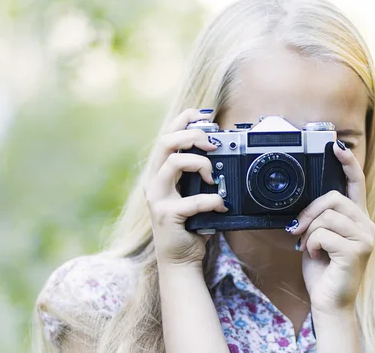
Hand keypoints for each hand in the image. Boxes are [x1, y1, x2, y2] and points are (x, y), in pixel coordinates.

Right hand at [143, 108, 227, 267]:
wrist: (180, 259)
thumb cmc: (189, 224)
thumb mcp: (193, 193)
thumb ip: (199, 174)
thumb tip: (221, 152)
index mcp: (159, 173)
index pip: (166, 136)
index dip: (183, 120)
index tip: (203, 116)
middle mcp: (153, 182)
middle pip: (165, 142)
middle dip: (192, 136)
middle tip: (213, 144)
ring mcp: (157, 198)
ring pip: (174, 163)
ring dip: (200, 164)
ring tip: (214, 178)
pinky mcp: (166, 215)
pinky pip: (194, 199)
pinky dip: (213, 200)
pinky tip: (221, 206)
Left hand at [286, 140, 374, 313]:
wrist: (328, 303)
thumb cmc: (323, 270)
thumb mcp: (318, 237)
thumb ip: (320, 218)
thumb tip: (308, 203)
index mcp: (358, 219)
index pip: (356, 184)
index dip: (347, 163)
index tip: (336, 145)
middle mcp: (367, 225)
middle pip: (333, 198)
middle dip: (309, 212)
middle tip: (296, 229)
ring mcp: (365, 238)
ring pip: (326, 216)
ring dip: (309, 233)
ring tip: (310, 248)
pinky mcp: (357, 251)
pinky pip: (323, 234)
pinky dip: (311, 245)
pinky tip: (316, 256)